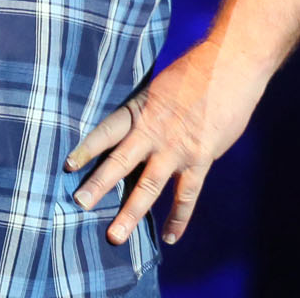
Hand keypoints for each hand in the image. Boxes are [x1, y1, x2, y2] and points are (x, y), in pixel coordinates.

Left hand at [64, 40, 266, 245]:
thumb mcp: (162, 85)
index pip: (106, 131)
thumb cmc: (198, 68)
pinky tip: (171, 237)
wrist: (232, 62)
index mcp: (141, 109)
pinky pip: (187, 194)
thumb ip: (149, 112)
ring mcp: (177, 147)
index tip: (67, 166)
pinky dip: (179, 217)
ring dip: (131, 212)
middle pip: (120, 161)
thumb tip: (138, 129)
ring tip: (115, 236)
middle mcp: (154, 130)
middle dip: (98, 185)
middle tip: (79, 204)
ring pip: (149, 186)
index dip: (87, 148)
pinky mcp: (201, 157)